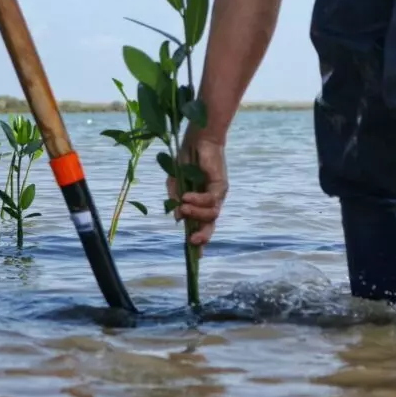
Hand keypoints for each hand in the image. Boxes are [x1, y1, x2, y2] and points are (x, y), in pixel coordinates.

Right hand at [166, 133, 228, 248]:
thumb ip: (175, 201)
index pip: (202, 225)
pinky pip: (211, 200)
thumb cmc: (185, 160)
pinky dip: (198, 201)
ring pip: (211, 215)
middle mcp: (211, 202)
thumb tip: (178, 219)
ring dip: (196, 214)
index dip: (200, 241)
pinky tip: (187, 197)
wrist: (197, 140)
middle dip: (203, 236)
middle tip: (193, 241)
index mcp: (199, 204)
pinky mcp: (221, 186)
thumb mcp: (174, 183)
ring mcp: (217, 195)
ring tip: (184, 207)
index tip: (196, 256)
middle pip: (210, 225)